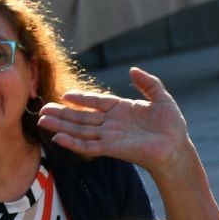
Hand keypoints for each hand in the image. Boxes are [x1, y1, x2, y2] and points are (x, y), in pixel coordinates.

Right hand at [38, 67, 193, 177]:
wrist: (176, 147)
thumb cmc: (171, 125)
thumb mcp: (161, 98)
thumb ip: (148, 83)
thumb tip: (133, 70)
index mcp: (121, 109)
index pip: (96, 102)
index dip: (81, 98)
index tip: (65, 95)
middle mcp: (111, 123)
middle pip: (81, 117)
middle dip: (62, 114)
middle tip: (43, 110)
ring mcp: (109, 136)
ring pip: (79, 130)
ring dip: (61, 126)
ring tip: (43, 121)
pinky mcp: (110, 149)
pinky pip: (87, 146)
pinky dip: (72, 142)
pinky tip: (58, 137)